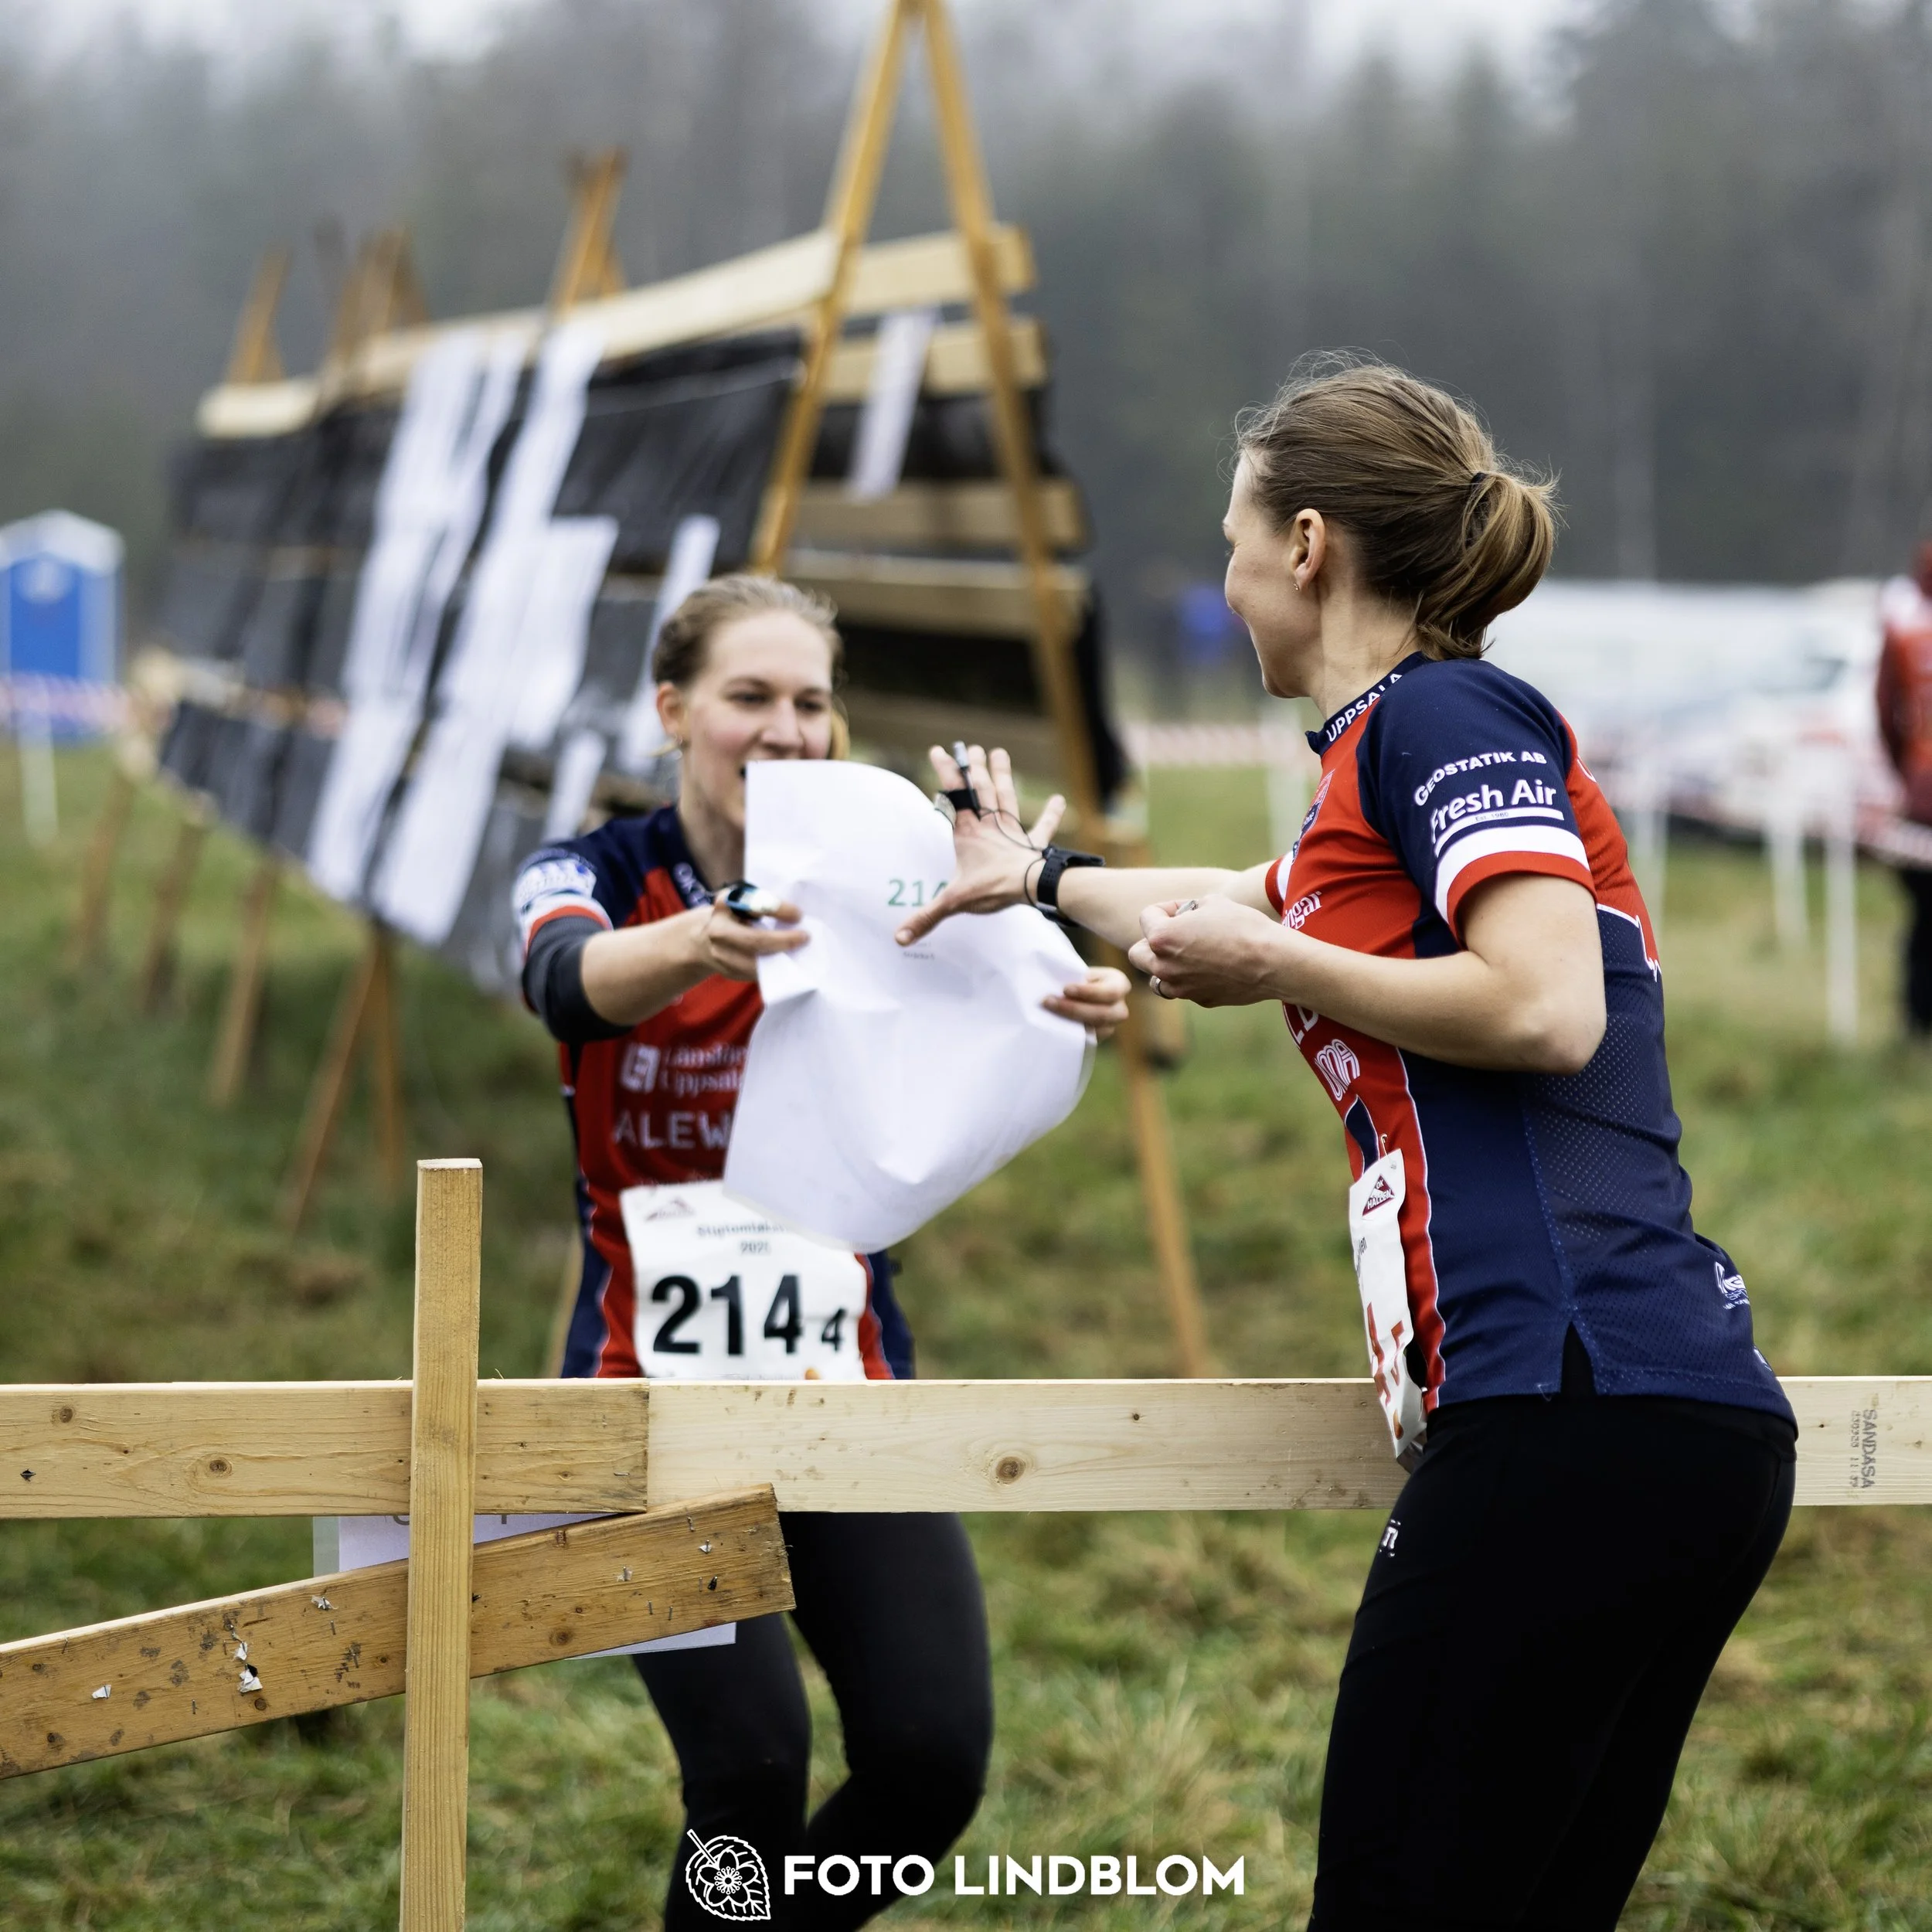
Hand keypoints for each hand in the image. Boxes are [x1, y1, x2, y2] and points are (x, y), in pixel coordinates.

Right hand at [692, 893, 810, 981]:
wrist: (702, 940)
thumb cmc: (732, 915)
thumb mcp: (742, 900)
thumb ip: (762, 903)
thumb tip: (793, 916)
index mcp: (724, 906)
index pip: (753, 906)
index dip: (778, 910)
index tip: (798, 914)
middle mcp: (718, 931)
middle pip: (755, 941)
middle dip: (784, 941)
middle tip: (804, 937)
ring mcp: (721, 956)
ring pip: (757, 963)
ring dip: (781, 959)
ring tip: (798, 950)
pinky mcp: (730, 974)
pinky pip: (757, 974)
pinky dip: (774, 969)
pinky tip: (787, 963)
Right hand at [894, 744, 1064, 945]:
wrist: (1030, 887)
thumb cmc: (992, 888)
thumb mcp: (954, 901)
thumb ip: (926, 918)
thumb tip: (899, 938)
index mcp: (968, 833)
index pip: (954, 795)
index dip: (946, 771)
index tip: (938, 750)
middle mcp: (990, 826)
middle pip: (982, 789)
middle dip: (976, 768)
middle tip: (972, 748)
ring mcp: (1013, 833)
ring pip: (1007, 797)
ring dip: (1003, 776)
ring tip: (999, 753)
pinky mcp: (1033, 844)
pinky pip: (1043, 827)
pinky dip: (1051, 814)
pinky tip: (1059, 800)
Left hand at [1043, 965, 1130, 1038]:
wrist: (1077, 993)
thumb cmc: (1078, 978)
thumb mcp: (1080, 973)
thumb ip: (1075, 977)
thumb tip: (1056, 984)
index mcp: (1119, 984)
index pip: (1109, 991)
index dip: (1088, 992)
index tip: (1065, 989)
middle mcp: (1120, 1007)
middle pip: (1102, 1014)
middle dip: (1074, 1009)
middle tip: (1049, 1001)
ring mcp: (1111, 1025)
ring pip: (1095, 1029)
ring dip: (1069, 1021)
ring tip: (1049, 1011)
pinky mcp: (1099, 1037)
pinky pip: (1088, 1039)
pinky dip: (1071, 1032)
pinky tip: (1055, 1024)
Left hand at [1126, 896, 1286, 1008]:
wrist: (1273, 961)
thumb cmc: (1243, 926)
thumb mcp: (1212, 903)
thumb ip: (1186, 910)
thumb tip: (1181, 917)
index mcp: (1161, 938)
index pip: (1147, 917)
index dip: (1168, 908)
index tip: (1189, 909)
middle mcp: (1164, 967)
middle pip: (1138, 953)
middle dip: (1153, 941)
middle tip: (1178, 932)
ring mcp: (1180, 988)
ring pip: (1157, 977)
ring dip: (1166, 964)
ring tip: (1191, 952)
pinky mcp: (1199, 1000)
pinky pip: (1183, 987)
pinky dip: (1190, 978)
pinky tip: (1213, 967)